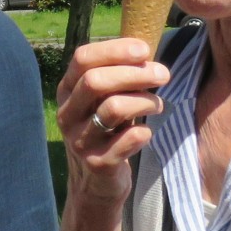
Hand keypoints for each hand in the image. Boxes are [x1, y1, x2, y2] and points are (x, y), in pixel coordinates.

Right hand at [54, 36, 169, 207]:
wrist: (97, 183)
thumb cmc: (107, 131)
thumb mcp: (101, 100)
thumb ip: (114, 75)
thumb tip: (145, 48)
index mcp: (67, 90)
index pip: (83, 58)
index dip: (115, 50)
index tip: (144, 49)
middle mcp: (68, 113)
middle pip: (95, 81)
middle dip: (135, 73)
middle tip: (163, 74)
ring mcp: (79, 140)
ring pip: (114, 108)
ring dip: (145, 101)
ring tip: (158, 104)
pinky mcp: (97, 163)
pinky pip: (128, 140)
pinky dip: (143, 132)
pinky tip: (146, 132)